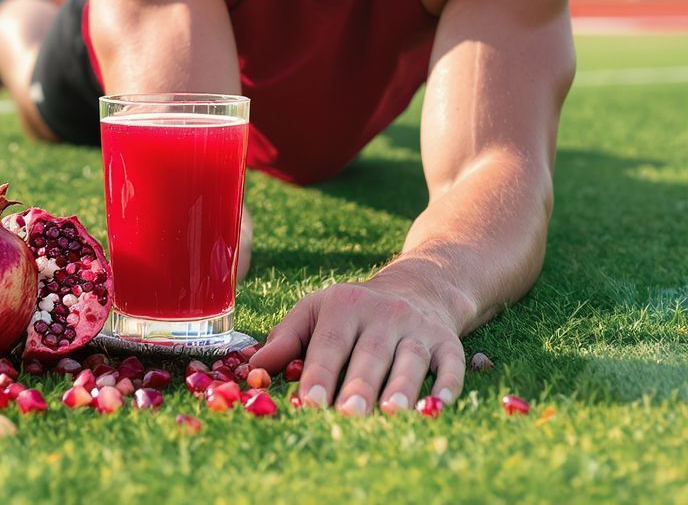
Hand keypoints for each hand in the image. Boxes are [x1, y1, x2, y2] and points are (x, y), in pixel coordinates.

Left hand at [249, 279, 465, 414]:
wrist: (415, 288)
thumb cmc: (353, 310)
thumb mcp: (315, 312)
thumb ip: (284, 341)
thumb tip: (251, 371)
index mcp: (344, 305)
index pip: (330, 343)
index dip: (320, 373)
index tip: (312, 403)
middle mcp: (383, 313)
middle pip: (370, 354)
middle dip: (360, 386)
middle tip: (348, 415)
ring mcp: (417, 327)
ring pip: (410, 359)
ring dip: (401, 388)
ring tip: (390, 415)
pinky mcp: (447, 342)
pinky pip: (451, 363)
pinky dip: (447, 384)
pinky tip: (438, 405)